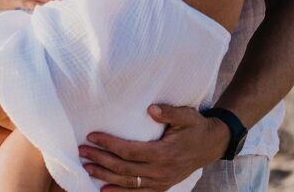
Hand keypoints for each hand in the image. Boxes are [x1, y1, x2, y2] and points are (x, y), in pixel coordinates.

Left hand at [78, 105, 229, 190]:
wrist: (212, 145)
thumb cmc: (196, 127)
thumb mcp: (187, 116)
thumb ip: (169, 112)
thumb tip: (151, 109)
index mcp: (165, 153)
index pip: (130, 151)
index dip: (109, 144)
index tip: (92, 136)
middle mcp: (161, 171)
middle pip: (125, 168)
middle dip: (101, 160)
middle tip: (82, 152)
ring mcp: (162, 181)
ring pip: (129, 182)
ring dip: (105, 176)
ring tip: (87, 168)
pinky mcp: (162, 186)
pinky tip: (104, 190)